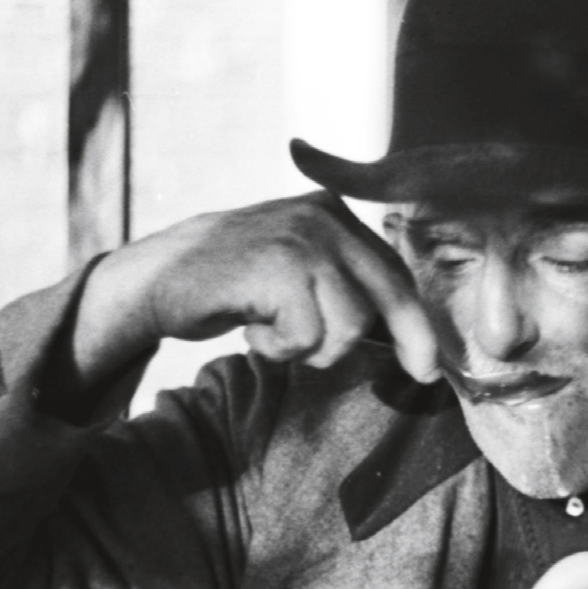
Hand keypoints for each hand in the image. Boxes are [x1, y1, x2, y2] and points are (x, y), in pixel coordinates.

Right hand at [73, 191, 440, 387]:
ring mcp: (302, 240)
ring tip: (274, 334)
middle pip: (388, 296)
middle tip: (422, 374)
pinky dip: (281, 349)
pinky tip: (253, 330)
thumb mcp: (296, 269)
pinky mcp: (279, 268)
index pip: (393, 272)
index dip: (417, 323)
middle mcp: (324, 218)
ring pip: (350, 324)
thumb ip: (342, 283)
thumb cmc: (231, 285)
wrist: (157, 278)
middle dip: (409, 342)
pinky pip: (308, 336)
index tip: (430, 364)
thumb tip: (406, 335)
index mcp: (333, 213)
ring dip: (313, 348)